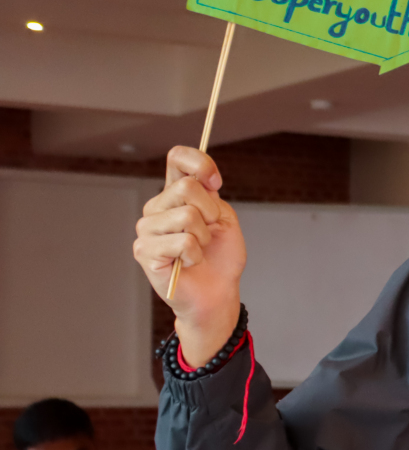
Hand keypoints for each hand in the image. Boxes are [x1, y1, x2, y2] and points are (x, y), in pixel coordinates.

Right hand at [133, 147, 245, 365]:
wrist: (218, 292)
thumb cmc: (220, 256)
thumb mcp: (223, 217)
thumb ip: (209, 194)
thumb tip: (199, 179)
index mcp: (175, 194)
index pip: (177, 158)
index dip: (199, 162)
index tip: (216, 182)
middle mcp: (156, 207)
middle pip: (186, 187)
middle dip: (210, 212)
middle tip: (209, 232)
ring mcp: (147, 229)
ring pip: (186, 215)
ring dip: (203, 237)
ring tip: (199, 250)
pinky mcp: (144, 251)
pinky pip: (182, 242)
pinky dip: (196, 255)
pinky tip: (189, 263)